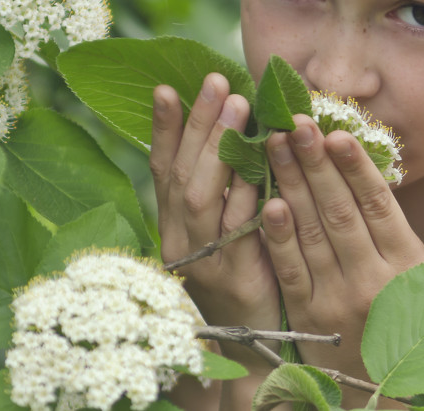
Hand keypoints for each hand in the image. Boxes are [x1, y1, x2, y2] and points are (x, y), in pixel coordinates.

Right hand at [150, 74, 280, 365]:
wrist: (252, 341)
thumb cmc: (243, 271)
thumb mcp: (221, 226)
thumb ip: (224, 183)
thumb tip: (234, 123)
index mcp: (174, 224)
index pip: (163, 169)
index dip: (163, 129)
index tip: (165, 88)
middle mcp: (181, 239)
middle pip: (183, 174)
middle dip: (199, 124)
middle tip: (216, 82)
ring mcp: (206, 258)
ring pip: (203, 197)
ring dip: (220, 147)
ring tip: (239, 105)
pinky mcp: (237, 275)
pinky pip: (240, 228)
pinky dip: (247, 193)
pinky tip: (260, 162)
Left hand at [260, 115, 423, 385]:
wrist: (394, 394)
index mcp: (408, 266)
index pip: (378, 206)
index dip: (356, 168)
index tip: (338, 133)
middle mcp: (373, 281)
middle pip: (339, 211)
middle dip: (315, 164)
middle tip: (295, 123)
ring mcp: (337, 301)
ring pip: (311, 233)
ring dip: (291, 186)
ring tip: (274, 145)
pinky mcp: (307, 318)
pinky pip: (291, 271)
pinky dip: (278, 238)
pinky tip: (268, 204)